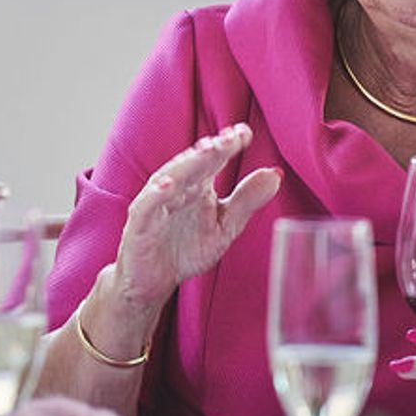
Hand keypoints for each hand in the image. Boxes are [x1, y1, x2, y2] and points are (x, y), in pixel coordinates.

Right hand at [112, 124, 280, 314]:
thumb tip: (276, 173)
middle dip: (212, 150)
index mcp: (198, 185)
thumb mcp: (225, 226)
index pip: (214, 159)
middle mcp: (177, 188)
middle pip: (195, 164)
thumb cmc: (186, 249)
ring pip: (171, 177)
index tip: (246, 133)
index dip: (229, 145)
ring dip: (187, 164)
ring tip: (206, 151)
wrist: (153, 282)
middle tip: (231, 138)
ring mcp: (156, 203)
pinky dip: (155, 194)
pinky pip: (147, 206)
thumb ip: (247, 200)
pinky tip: (168, 185)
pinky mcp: (139, 223)